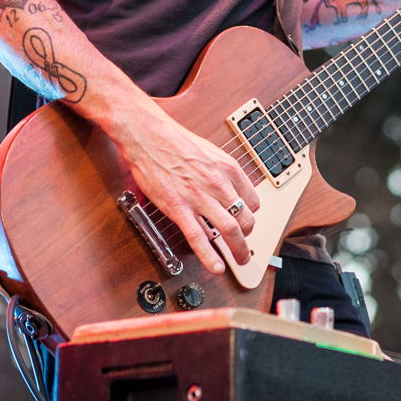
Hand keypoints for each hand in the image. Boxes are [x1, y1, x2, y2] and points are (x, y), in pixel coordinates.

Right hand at [115, 101, 259, 275]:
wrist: (148, 134)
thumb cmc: (174, 140)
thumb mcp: (208, 151)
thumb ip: (219, 172)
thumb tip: (225, 188)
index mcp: (228, 168)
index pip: (252, 200)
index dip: (250, 216)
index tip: (246, 223)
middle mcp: (218, 183)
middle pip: (245, 219)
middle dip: (249, 239)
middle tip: (245, 248)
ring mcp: (199, 197)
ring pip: (229, 230)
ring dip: (238, 250)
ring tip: (239, 260)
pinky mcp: (178, 208)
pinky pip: (198, 237)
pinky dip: (209, 256)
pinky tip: (216, 267)